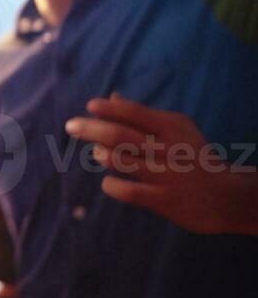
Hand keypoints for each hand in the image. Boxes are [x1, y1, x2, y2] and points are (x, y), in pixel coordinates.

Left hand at [66, 95, 257, 235]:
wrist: (226, 196)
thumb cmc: (191, 156)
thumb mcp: (175, 130)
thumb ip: (142, 115)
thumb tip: (111, 97)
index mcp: (172, 127)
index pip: (134, 112)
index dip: (109, 108)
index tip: (90, 106)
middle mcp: (168, 149)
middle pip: (119, 134)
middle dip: (90, 128)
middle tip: (71, 125)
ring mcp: (166, 175)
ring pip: (119, 160)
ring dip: (101, 154)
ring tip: (98, 153)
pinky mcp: (164, 200)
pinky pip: (127, 191)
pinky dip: (111, 185)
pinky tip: (110, 181)